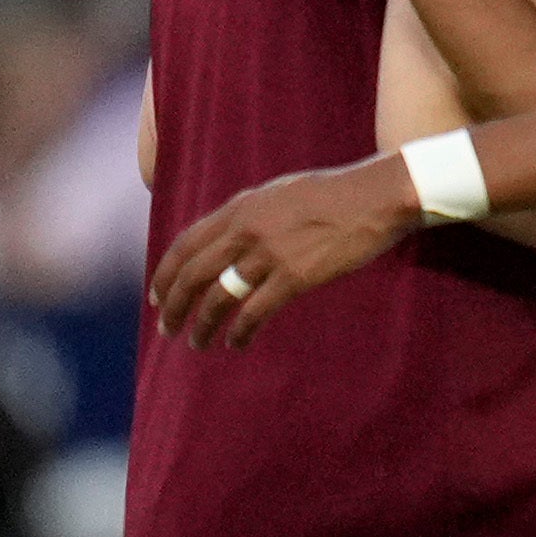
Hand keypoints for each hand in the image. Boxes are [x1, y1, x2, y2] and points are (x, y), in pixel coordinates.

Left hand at [152, 156, 418, 345]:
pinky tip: (236, 343)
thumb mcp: (281, 193)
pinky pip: (256, 310)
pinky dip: (241, 331)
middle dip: (174, 305)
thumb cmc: (337, 193)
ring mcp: (270, 253)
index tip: (158, 296)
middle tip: (167, 327)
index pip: (185, 244)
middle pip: (193, 274)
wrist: (377, 197)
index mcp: (240, 207)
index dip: (166, 274)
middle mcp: (246, 230)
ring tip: (198, 342)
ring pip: (219, 296)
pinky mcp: (296, 275)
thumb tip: (232, 236)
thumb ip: (252, 214)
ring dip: (203, 324)